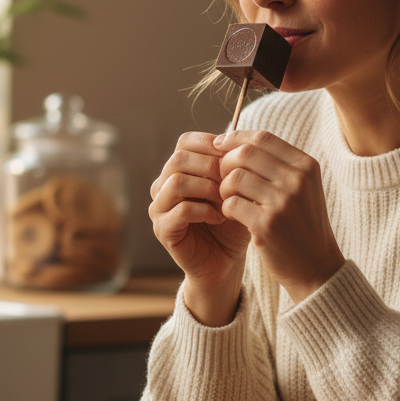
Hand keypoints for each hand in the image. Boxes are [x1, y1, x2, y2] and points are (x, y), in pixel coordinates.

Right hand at [149, 132, 250, 323]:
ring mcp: (159, 207)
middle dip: (211, 167)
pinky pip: (180, 210)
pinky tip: (222, 217)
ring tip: (228, 199)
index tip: (236, 157)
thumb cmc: (233, 222)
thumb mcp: (237, 189)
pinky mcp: (163, 230)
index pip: (185, 141)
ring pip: (176, 182)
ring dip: (207, 188)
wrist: (226, 261)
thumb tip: (240, 139)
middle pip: (179, 158)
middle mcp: (163, 185)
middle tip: (234, 180)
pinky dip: (205, 210)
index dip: (211, 145)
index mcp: (179, 169)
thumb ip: (234, 165)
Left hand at [214, 130, 344, 303]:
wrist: (316, 267)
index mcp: (306, 166)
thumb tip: (234, 140)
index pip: (262, 137)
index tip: (220, 146)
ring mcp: (282, 203)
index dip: (236, 138)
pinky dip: (225, 208)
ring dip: (224, 187)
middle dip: (225, 162)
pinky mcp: (266, 225)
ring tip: (229, 199)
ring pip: (235, 177)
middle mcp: (297, 181)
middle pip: (245, 154)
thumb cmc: (302, 225)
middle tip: (221, 177)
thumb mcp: (302, 188)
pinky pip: (231, 203)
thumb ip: (277, 164)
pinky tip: (232, 215)